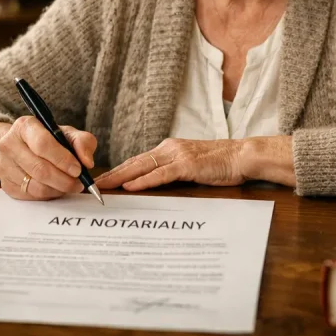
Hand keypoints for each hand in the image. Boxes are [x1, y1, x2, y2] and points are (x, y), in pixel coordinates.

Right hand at [0, 116, 97, 200]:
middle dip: (64, 180)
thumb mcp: (67, 133)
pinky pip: (31, 196)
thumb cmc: (48, 139)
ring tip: (70, 185)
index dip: (63, 159)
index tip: (78, 169)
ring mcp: (4, 165)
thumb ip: (82, 142)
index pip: (43, 144)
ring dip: (58, 189)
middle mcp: (9, 144)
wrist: (20, 147)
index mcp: (25, 126)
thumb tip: (87, 162)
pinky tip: (56, 188)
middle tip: (79, 183)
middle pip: (39, 169)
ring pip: (36, 186)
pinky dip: (49, 195)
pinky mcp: (6, 184)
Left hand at [95, 138, 245, 191]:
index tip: (103, 179)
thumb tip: (155, 185)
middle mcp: (170, 149)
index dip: (119, 170)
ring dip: (121, 177)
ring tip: (104, 185)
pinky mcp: (187, 165)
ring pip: (143, 167)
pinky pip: (161, 174)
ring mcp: (178, 155)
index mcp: (169, 149)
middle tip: (94, 184)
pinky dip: (144, 180)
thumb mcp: (192, 167)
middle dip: (113, 173)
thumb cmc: (220, 164)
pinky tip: (130, 186)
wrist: (242, 156)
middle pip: (135, 162)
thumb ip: (173, 172)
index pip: (139, 161)